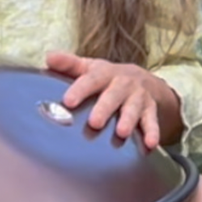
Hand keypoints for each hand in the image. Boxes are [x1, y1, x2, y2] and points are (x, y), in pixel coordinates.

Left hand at [46, 52, 173, 149]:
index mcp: (105, 73)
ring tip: (122, 133)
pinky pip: (152, 122)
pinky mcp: (150, 110)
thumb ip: (69, 65)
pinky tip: (149, 144)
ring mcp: (138, 97)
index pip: (91, 79)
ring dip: (129, 120)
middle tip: (94, 123)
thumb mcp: (91, 68)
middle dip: (105, 108)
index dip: (80, 89)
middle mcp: (123, 84)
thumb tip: (49, 57)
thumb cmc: (109, 79)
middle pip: (114, 95)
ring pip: (134, 108)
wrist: (147, 82)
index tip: (68, 101)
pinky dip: (152, 133)